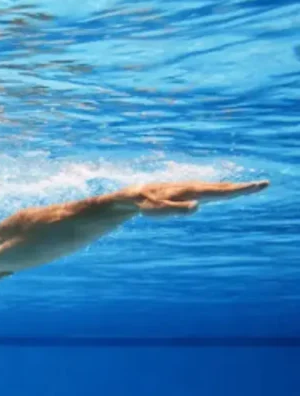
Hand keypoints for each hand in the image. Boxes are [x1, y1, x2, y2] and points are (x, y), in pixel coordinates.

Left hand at [116, 180, 268, 216]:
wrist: (132, 196)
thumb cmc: (145, 205)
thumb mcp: (159, 210)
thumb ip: (178, 209)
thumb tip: (198, 206)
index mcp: (191, 191)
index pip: (220, 191)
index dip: (240, 190)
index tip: (257, 186)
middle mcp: (192, 187)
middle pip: (222, 187)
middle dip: (243, 187)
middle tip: (264, 184)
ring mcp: (189, 188)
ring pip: (216, 187)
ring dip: (234, 187)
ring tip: (250, 188)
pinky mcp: (185, 191)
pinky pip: (208, 189)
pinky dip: (221, 189)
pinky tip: (225, 191)